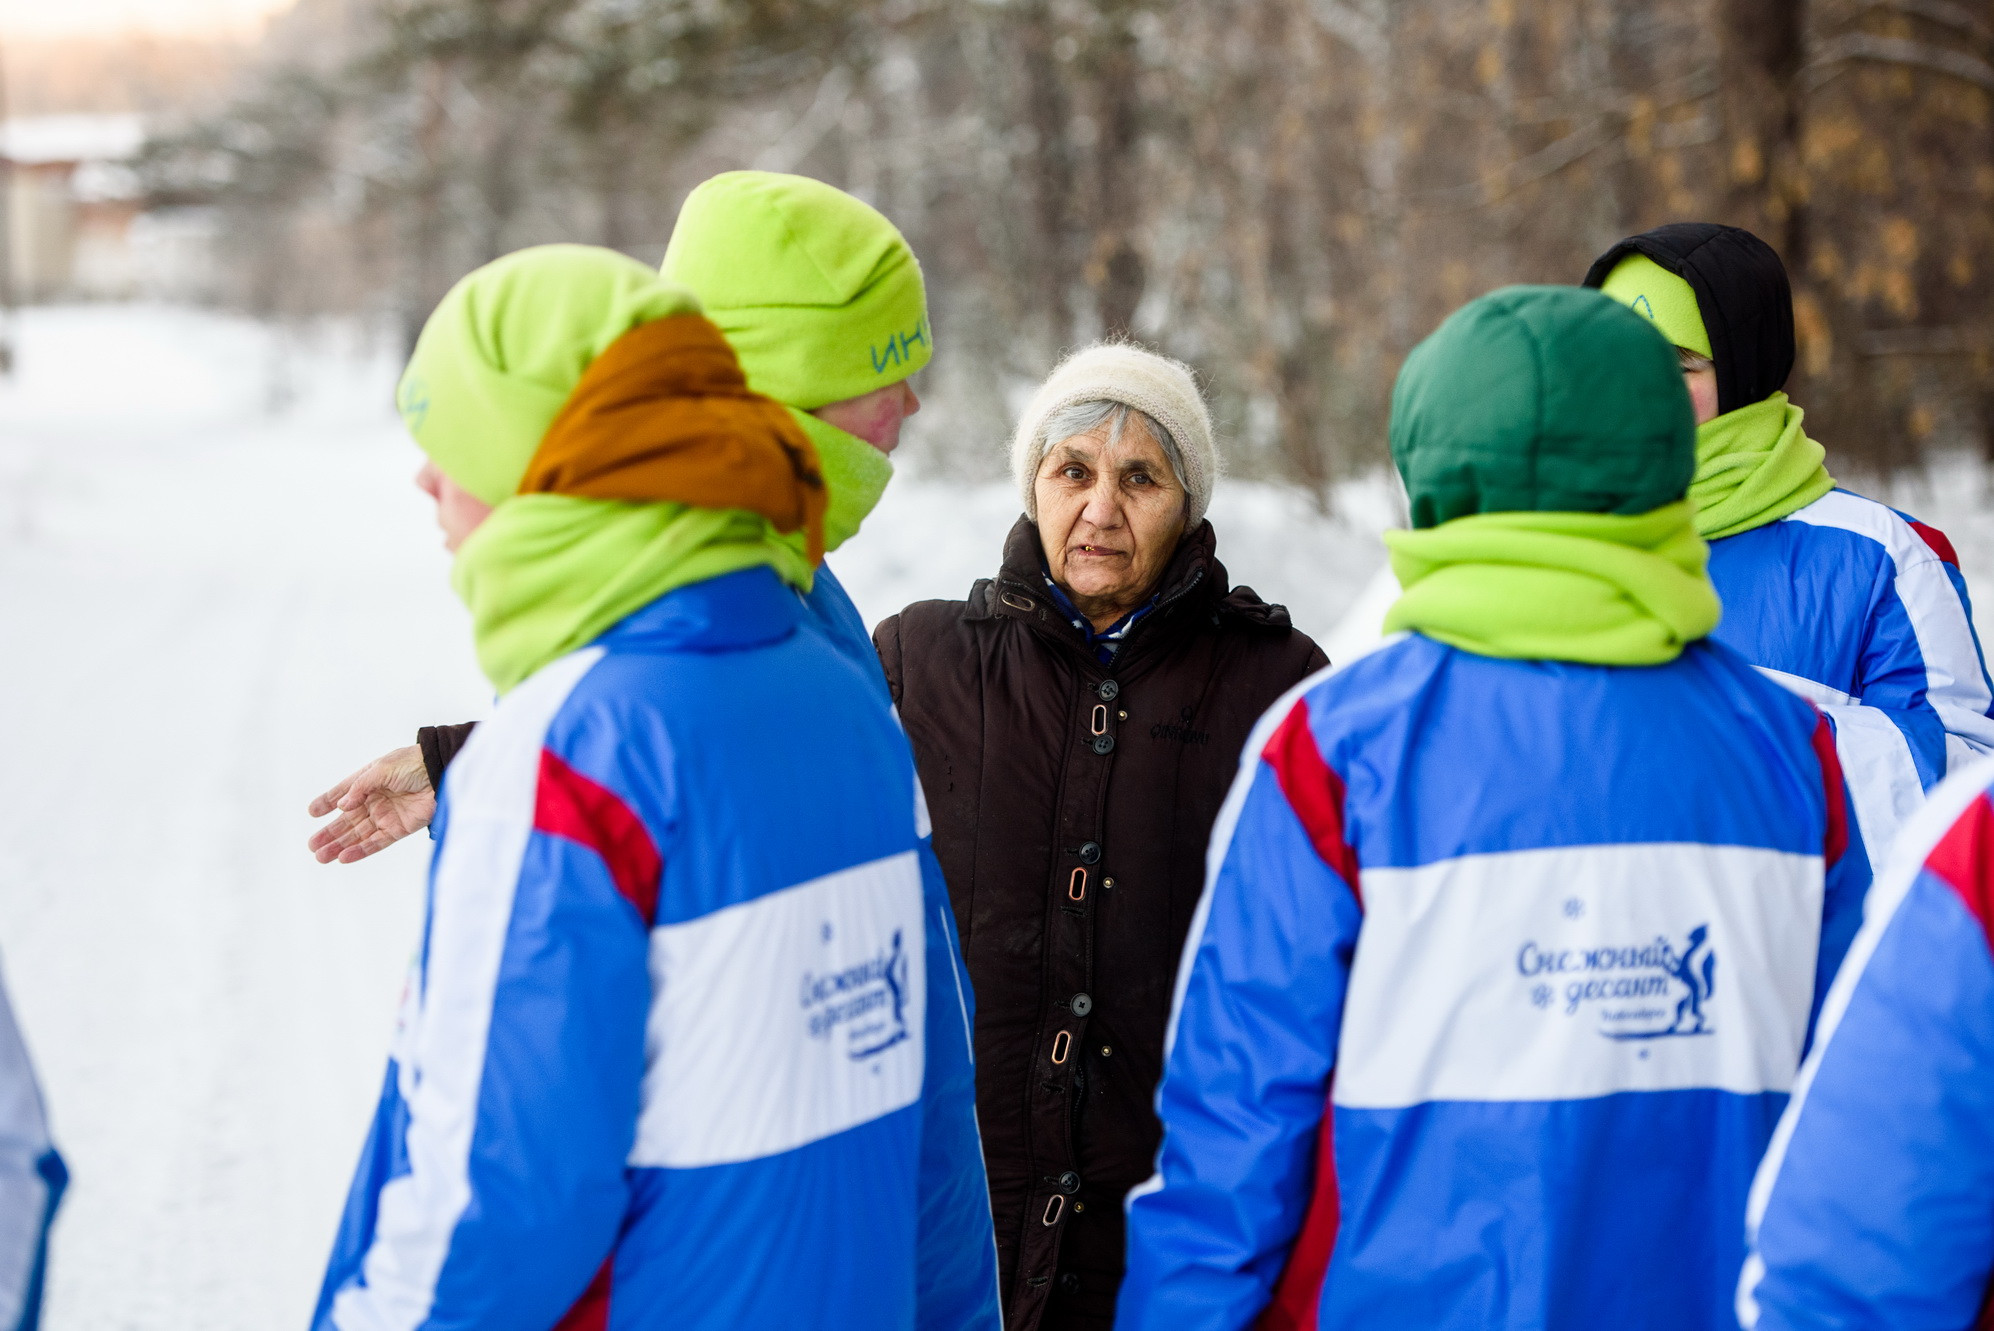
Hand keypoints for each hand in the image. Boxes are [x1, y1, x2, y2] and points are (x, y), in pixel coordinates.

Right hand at [307, 745, 436, 863]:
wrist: (440, 772)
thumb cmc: (413, 764)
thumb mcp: (381, 769)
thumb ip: (360, 788)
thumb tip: (341, 807)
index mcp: (369, 781)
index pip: (343, 793)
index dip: (328, 802)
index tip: (312, 812)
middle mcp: (375, 800)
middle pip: (348, 820)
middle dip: (330, 834)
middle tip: (311, 846)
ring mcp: (386, 816)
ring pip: (358, 835)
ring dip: (340, 846)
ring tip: (320, 856)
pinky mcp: (399, 828)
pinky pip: (376, 843)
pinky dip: (360, 851)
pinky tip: (344, 857)